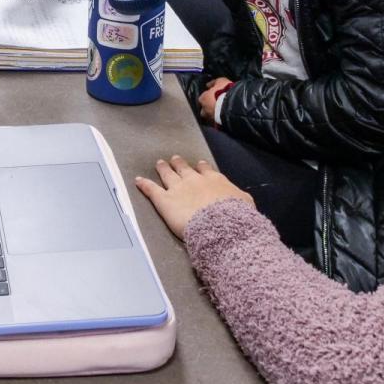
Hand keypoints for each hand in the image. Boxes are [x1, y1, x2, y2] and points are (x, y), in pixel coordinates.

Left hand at [134, 155, 253, 239]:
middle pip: (184, 169)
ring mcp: (178, 188)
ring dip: (163, 168)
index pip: (206, 170)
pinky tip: (138, 180)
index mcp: (214, 180)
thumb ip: (240, 199)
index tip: (198, 164)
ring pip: (167, 174)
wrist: (219, 224)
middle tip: (175, 159)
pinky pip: (151, 189)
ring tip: (159, 163)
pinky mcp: (164, 200)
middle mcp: (194, 180)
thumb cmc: (236, 216)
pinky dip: (144, 184)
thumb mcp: (245, 203)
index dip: (201, 167)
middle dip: (179, 163)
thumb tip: (242, 201)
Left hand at [196, 77, 233, 123]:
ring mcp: (211, 118)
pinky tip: (224, 117)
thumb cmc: (226, 92)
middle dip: (208, 107)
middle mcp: (204, 109)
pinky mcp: (218, 124)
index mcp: (203, 98)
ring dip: (214, 114)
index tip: (212, 95)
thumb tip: (209, 84)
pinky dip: (219, 120)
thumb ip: (213, 83)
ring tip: (221, 111)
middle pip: (204, 109)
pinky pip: (217, 123)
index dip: (208, 96)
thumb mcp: (221, 81)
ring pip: (210, 117)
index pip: (202, 97)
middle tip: (216, 104)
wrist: (234, 106)